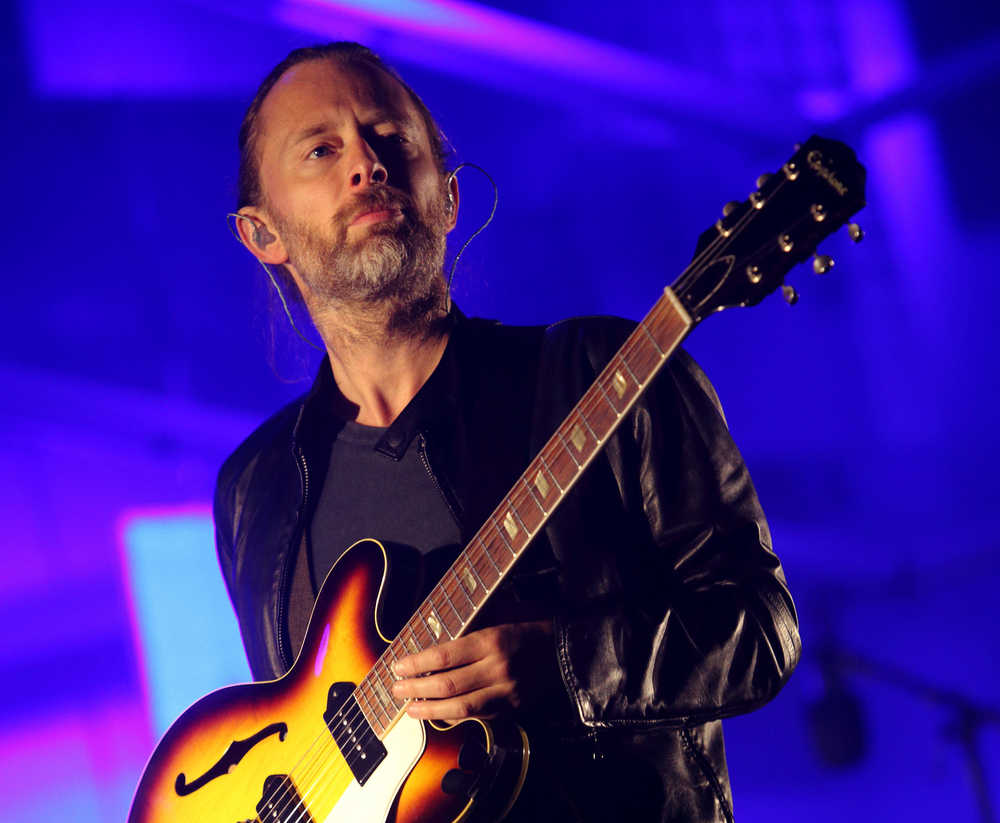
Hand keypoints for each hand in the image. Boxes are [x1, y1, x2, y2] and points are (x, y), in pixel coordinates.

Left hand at [391, 620, 557, 721]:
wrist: (568, 649)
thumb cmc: (532, 624)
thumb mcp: (502, 611)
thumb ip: (472, 621)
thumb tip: (435, 629)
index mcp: (493, 640)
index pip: (445, 656)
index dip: (417, 664)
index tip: (398, 667)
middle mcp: (498, 668)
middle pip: (448, 685)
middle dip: (416, 689)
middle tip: (396, 690)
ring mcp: (506, 692)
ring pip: (461, 708)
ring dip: (431, 711)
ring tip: (410, 709)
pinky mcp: (513, 707)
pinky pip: (478, 716)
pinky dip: (455, 717)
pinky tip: (438, 714)